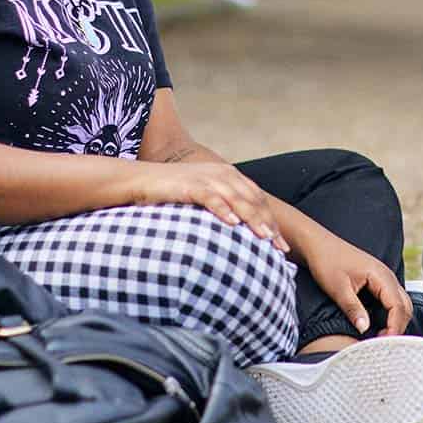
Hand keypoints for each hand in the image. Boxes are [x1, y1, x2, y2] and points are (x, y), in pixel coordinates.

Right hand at [135, 161, 288, 251]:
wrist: (139, 180)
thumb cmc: (172, 194)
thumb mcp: (203, 197)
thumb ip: (222, 208)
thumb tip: (238, 236)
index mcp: (229, 176)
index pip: (257, 200)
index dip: (272, 222)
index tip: (282, 246)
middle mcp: (222, 174)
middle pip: (252, 200)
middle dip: (268, 225)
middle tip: (280, 249)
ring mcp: (206, 178)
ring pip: (237, 198)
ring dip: (252, 218)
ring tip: (265, 238)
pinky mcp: (189, 184)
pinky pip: (210, 196)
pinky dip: (223, 209)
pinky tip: (233, 223)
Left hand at [301, 230, 411, 335]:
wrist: (318, 244)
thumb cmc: (327, 261)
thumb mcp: (337, 288)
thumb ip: (352, 308)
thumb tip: (364, 329)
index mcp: (381, 275)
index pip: (398, 306)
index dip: (394, 327)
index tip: (383, 344)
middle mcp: (387, 275)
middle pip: (405, 306)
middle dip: (398, 327)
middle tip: (382, 346)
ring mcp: (383, 278)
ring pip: (400, 303)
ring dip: (395, 321)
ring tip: (380, 338)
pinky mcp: (377, 281)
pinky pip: (392, 300)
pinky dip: (390, 315)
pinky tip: (377, 326)